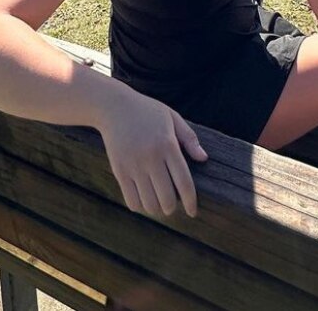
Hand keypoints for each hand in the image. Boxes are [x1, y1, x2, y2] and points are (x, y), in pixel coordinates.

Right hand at [98, 91, 207, 218]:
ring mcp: (134, 165)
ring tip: (158, 202)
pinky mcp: (119, 170)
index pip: (184, 182)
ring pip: (149, 203)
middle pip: (167, 198)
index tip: (193, 211)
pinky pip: (131, 201)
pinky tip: (143, 199)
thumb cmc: (147, 111)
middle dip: (172, 207)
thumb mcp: (172, 117)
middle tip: (172, 204)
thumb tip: (204, 159)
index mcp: (168, 144)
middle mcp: (151, 156)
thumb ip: (189, 138)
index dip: (191, 201)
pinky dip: (140, 206)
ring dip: (156, 209)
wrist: (113, 106)